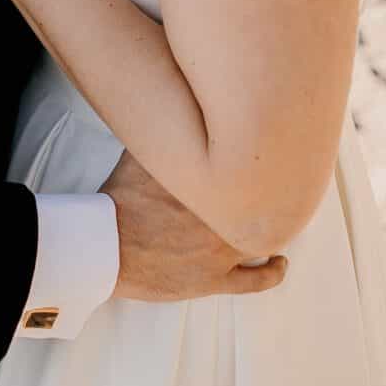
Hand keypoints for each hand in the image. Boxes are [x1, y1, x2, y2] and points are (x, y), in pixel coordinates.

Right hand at [100, 151, 287, 301]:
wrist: (105, 248)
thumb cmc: (119, 203)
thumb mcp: (140, 156)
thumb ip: (162, 136)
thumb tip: (170, 105)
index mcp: (209, 184)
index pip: (249, 169)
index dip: (261, 164)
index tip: (268, 157)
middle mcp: (221, 217)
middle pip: (261, 204)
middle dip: (270, 194)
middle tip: (278, 187)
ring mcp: (220, 251)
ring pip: (260, 238)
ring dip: (270, 229)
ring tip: (278, 221)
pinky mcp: (214, 280)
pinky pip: (254, 280)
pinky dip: (272, 272)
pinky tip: (280, 264)